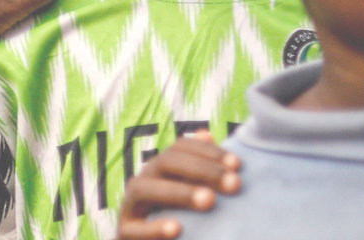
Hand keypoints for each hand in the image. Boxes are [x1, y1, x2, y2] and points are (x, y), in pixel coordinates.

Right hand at [118, 132, 241, 239]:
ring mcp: (130, 206)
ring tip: (209, 201)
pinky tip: (177, 229)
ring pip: (144, 188)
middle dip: (202, 170)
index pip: (180, 147)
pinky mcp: (124, 232)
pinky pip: (134, 229)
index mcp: (160, 169)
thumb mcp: (189, 189)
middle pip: (165, 162)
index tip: (238, 165)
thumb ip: (200, 167)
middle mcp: (143, 180)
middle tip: (234, 185)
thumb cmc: (178, 216)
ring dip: (179, 192)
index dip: (209, 151)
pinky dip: (154, 228)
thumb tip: (207, 134)